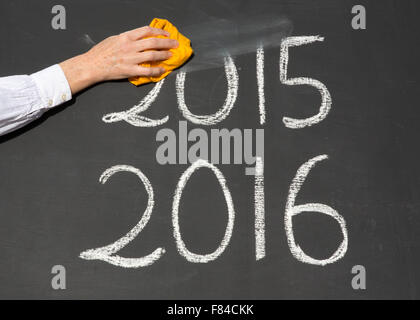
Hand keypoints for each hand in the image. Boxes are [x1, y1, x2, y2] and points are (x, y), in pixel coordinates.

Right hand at [59, 26, 178, 93]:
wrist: (92, 65)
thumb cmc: (101, 53)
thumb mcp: (114, 39)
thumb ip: (127, 39)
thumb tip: (139, 39)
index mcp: (126, 37)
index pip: (146, 30)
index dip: (159, 32)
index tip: (166, 34)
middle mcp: (130, 46)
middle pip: (153, 42)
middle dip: (167, 43)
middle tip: (175, 44)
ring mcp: (131, 59)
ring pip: (152, 55)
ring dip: (164, 55)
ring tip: (170, 55)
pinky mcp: (130, 71)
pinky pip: (147, 70)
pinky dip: (157, 70)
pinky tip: (162, 70)